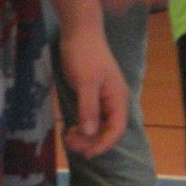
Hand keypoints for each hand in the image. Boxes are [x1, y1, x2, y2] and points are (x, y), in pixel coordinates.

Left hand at [57, 26, 126, 158]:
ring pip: (98, 126)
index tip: (86, 153)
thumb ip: (88, 108)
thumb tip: (89, 133)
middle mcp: (114, 101)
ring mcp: (104, 98)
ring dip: (85, 135)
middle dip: (91, 140)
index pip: (116, 129)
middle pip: (108, 130)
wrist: (79, 32)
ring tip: (68, 135)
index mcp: (117, 98)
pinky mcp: (93, 95)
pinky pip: (91, 117)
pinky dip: (82, 126)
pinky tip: (70, 127)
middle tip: (70, 141)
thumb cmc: (84, 55)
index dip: (103, 144)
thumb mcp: (85, 82)